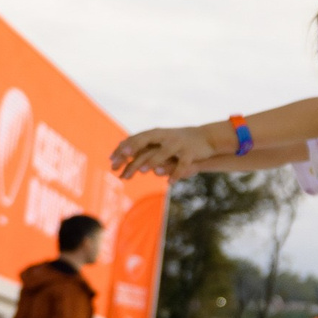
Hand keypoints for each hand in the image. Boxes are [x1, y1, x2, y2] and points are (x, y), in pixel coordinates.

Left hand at [112, 123, 227, 178]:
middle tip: (121, 161)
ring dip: (153, 161)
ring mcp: (178, 144)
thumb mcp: (159, 143)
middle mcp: (165, 137)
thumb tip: (121, 152)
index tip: (111, 160)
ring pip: (164, 152)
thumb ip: (142, 148)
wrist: (206, 138)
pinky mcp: (191, 152)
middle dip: (132, 150)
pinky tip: (169, 183)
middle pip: (145, 141)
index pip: (135, 139)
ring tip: (144, 171)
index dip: (122, 149)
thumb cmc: (178, 143)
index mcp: (156, 134)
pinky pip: (182, 164)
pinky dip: (176, 173)